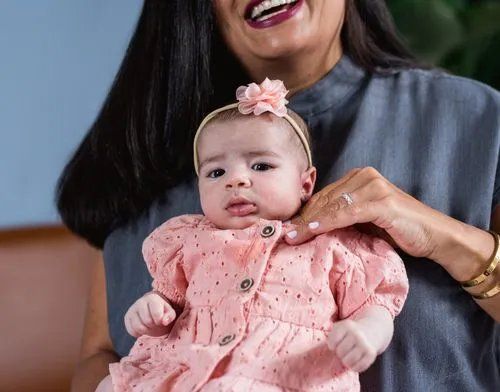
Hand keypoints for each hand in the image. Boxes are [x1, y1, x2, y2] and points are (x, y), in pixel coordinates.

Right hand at [124, 292, 175, 337]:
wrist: (153, 311)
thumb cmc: (163, 312)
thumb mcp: (170, 313)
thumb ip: (170, 316)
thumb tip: (164, 321)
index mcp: (152, 298)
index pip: (156, 314)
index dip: (159, 321)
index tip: (161, 320)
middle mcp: (140, 302)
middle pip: (147, 321)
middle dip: (153, 325)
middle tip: (155, 323)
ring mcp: (132, 309)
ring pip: (138, 327)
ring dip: (146, 330)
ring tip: (150, 326)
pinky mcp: (127, 317)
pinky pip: (131, 330)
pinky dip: (138, 333)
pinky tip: (143, 328)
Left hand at [284, 167, 491, 279]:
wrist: (434, 236)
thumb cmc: (398, 229)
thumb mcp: (365, 221)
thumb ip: (343, 217)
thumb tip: (311, 227)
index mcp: (358, 178)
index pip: (324, 196)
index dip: (304, 213)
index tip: (286, 229)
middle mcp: (364, 176)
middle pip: (324, 199)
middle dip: (302, 219)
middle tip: (284, 234)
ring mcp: (373, 186)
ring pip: (332, 205)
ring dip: (309, 222)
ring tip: (292, 236)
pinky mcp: (381, 200)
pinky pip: (346, 212)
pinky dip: (327, 222)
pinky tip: (312, 230)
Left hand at [327, 319, 376, 372]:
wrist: (371, 330)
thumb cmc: (349, 332)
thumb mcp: (339, 328)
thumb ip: (331, 336)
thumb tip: (322, 351)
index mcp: (346, 326)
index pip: (332, 342)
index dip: (332, 345)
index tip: (335, 343)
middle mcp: (356, 334)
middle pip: (340, 352)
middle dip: (340, 353)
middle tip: (344, 349)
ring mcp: (364, 344)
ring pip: (348, 361)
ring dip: (346, 361)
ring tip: (348, 355)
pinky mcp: (371, 354)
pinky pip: (358, 368)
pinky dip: (354, 367)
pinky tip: (356, 360)